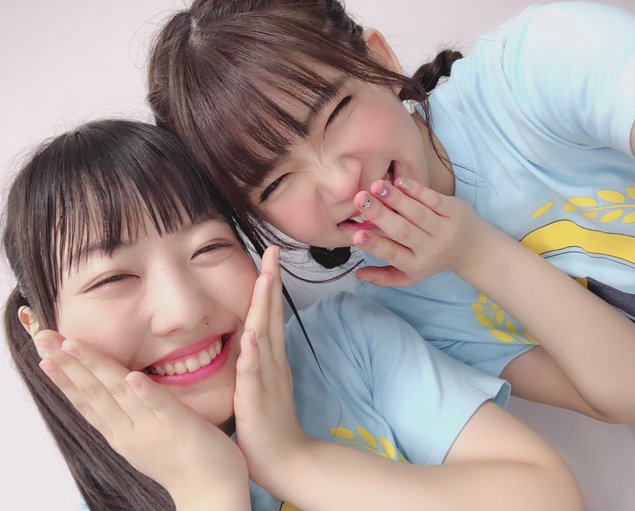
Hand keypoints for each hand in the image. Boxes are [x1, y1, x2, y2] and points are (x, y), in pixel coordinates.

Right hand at [33, 331, 247, 507]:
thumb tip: (116, 387)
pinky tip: (132, 376)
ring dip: (95, 367)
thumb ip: (127, 415)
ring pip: (119, 394)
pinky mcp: (182, 428)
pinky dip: (145, 392)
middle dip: (67, 364)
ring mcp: (154, 430)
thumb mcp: (143, 437)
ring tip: (73, 345)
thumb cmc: (181, 460)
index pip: (85, 402)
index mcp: (121, 434)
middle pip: (93, 393)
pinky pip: (161, 407)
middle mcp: (131, 432)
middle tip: (43, 338)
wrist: (211, 492)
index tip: (43, 354)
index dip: (63, 377)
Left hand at [233, 246, 308, 492]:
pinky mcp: (256, 399)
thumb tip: (252, 339)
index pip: (271, 315)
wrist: (287, 461)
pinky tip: (252, 335)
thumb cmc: (270, 425)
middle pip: (272, 315)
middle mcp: (272, 362)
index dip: (270, 286)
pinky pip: (253, 374)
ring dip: (265, 307)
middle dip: (271, 281)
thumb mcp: (264, 385)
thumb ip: (259, 362)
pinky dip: (253, 354)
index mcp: (271, 359)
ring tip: (265, 277)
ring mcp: (266, 379)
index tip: (268, 258)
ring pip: (265, 336)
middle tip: (272, 250)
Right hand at [352, 177, 489, 286]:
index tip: (356, 236)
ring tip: (376, 185)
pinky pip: (433, 199)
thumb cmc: (433, 261)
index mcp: (415, 264)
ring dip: (396, 198)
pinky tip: (398, 181)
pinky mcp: (453, 210)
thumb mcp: (410, 276)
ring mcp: (443, 228)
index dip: (374, 245)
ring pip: (417, 213)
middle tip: (361, 199)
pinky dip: (416, 189)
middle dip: (380, 215)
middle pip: (403, 231)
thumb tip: (358, 275)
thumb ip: (384, 276)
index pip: (392, 254)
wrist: (474, 251)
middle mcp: (430, 248)